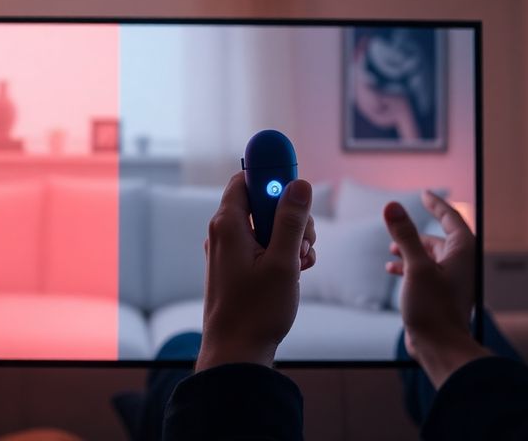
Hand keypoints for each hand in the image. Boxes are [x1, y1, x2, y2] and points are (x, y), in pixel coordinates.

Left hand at [196, 172, 315, 370]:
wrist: (235, 352)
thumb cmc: (257, 310)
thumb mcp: (283, 262)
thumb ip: (292, 221)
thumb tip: (300, 184)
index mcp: (228, 225)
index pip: (245, 179)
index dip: (272, 175)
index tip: (296, 180)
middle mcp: (223, 233)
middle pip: (261, 202)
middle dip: (290, 215)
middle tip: (305, 241)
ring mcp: (227, 251)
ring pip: (265, 226)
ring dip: (290, 238)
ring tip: (301, 264)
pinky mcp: (234, 266)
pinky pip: (260, 246)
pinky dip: (280, 253)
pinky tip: (295, 272)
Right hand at [383, 191, 487, 386]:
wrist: (440, 347)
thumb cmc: (433, 308)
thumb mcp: (416, 267)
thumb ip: (404, 235)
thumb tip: (392, 206)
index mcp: (463, 252)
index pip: (450, 218)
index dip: (436, 204)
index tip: (424, 194)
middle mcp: (460, 264)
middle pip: (438, 238)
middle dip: (416, 231)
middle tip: (397, 223)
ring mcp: (452, 280)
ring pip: (430, 256)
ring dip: (410, 250)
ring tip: (391, 249)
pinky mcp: (440, 294)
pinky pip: (425, 272)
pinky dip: (409, 266)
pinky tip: (391, 268)